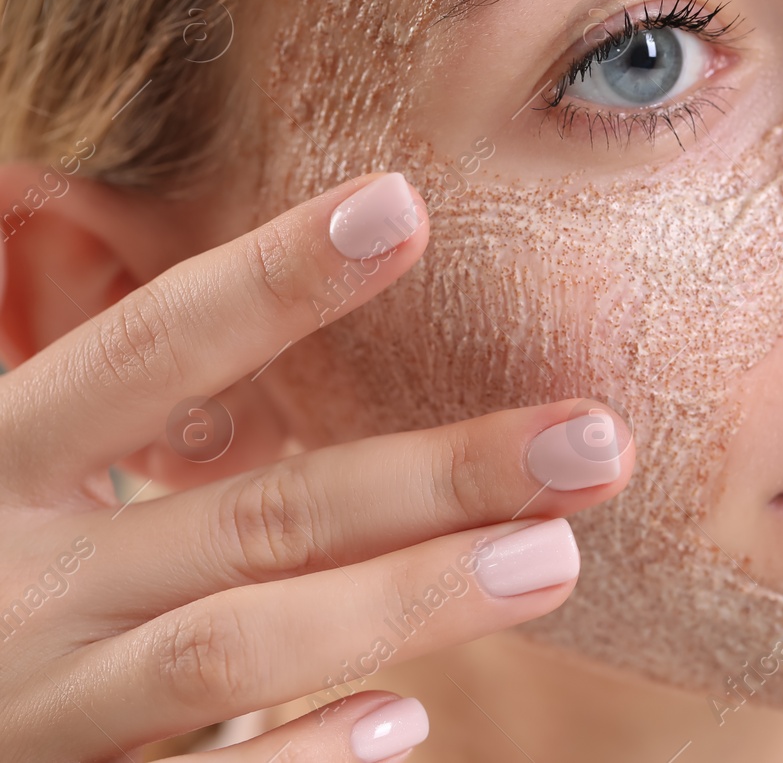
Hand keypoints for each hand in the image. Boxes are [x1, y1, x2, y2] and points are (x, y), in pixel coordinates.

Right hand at [0, 173, 633, 761]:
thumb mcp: (17, 475)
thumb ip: (125, 407)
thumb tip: (329, 274)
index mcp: (1, 457)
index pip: (150, 347)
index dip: (271, 278)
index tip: (403, 207)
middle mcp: (18, 579)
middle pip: (254, 514)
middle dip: (432, 475)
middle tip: (593, 441)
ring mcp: (40, 705)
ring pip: (236, 649)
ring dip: (406, 601)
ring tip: (553, 560)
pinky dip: (300, 758)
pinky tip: (407, 719)